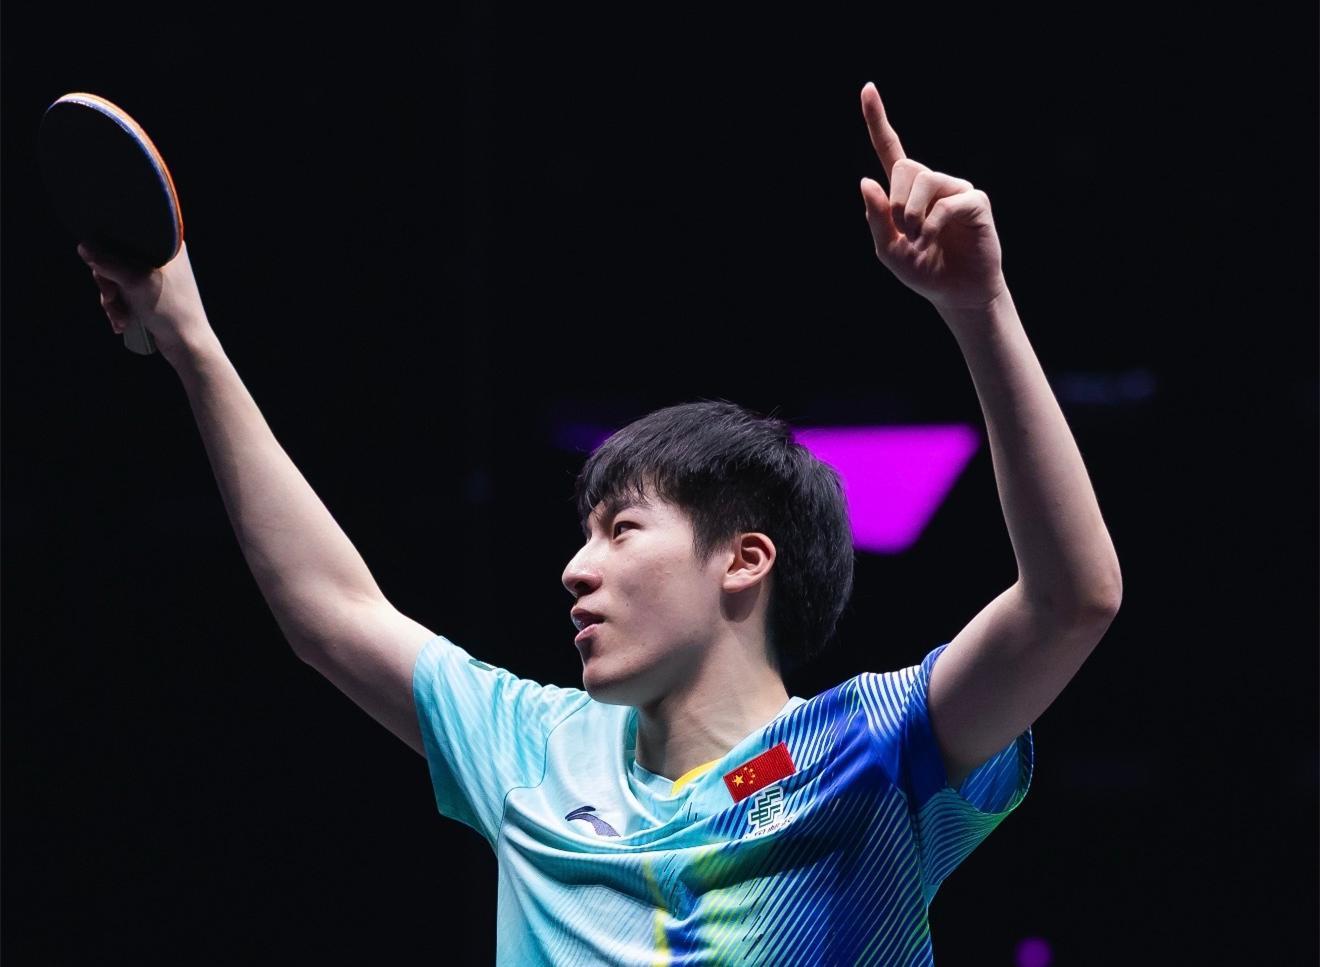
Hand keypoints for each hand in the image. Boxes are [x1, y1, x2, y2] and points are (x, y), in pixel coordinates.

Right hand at [77, 240, 214, 366]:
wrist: (187, 344)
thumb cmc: (170, 309)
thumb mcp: (134, 282)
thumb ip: (107, 263)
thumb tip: (83, 246)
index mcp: (167, 244)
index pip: (124, 237)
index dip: (107, 255)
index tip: (103, 273)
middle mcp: (162, 257)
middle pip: (116, 260)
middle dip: (109, 285)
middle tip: (111, 298)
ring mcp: (155, 276)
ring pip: (117, 280)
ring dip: (113, 302)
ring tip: (121, 319)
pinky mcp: (150, 294)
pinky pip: (124, 294)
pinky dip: (120, 308)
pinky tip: (123, 323)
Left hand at [859, 82, 1007, 313]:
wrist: (956, 294)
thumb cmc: (924, 270)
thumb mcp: (888, 249)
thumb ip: (875, 218)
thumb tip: (866, 180)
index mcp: (906, 191)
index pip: (890, 149)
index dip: (877, 120)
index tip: (867, 88)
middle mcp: (932, 183)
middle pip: (905, 166)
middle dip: (895, 201)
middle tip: (903, 231)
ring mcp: (955, 189)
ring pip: (923, 179)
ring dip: (910, 213)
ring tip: (917, 238)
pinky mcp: (975, 201)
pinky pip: (945, 202)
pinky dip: (930, 224)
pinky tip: (928, 240)